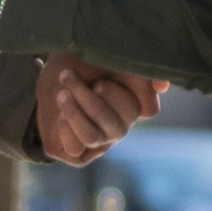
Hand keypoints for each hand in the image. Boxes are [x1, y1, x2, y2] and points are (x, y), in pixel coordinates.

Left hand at [29, 58, 153, 166]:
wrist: (48, 73)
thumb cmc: (83, 62)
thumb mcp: (111, 58)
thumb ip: (140, 71)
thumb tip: (163, 86)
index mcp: (133, 106)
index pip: (145, 112)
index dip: (117, 95)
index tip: (99, 79)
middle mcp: (120, 127)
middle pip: (117, 127)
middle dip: (86, 97)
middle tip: (67, 76)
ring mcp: (100, 142)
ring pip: (92, 137)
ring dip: (73, 111)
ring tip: (61, 93)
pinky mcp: (78, 152)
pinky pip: (75, 148)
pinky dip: (65, 128)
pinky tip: (59, 116)